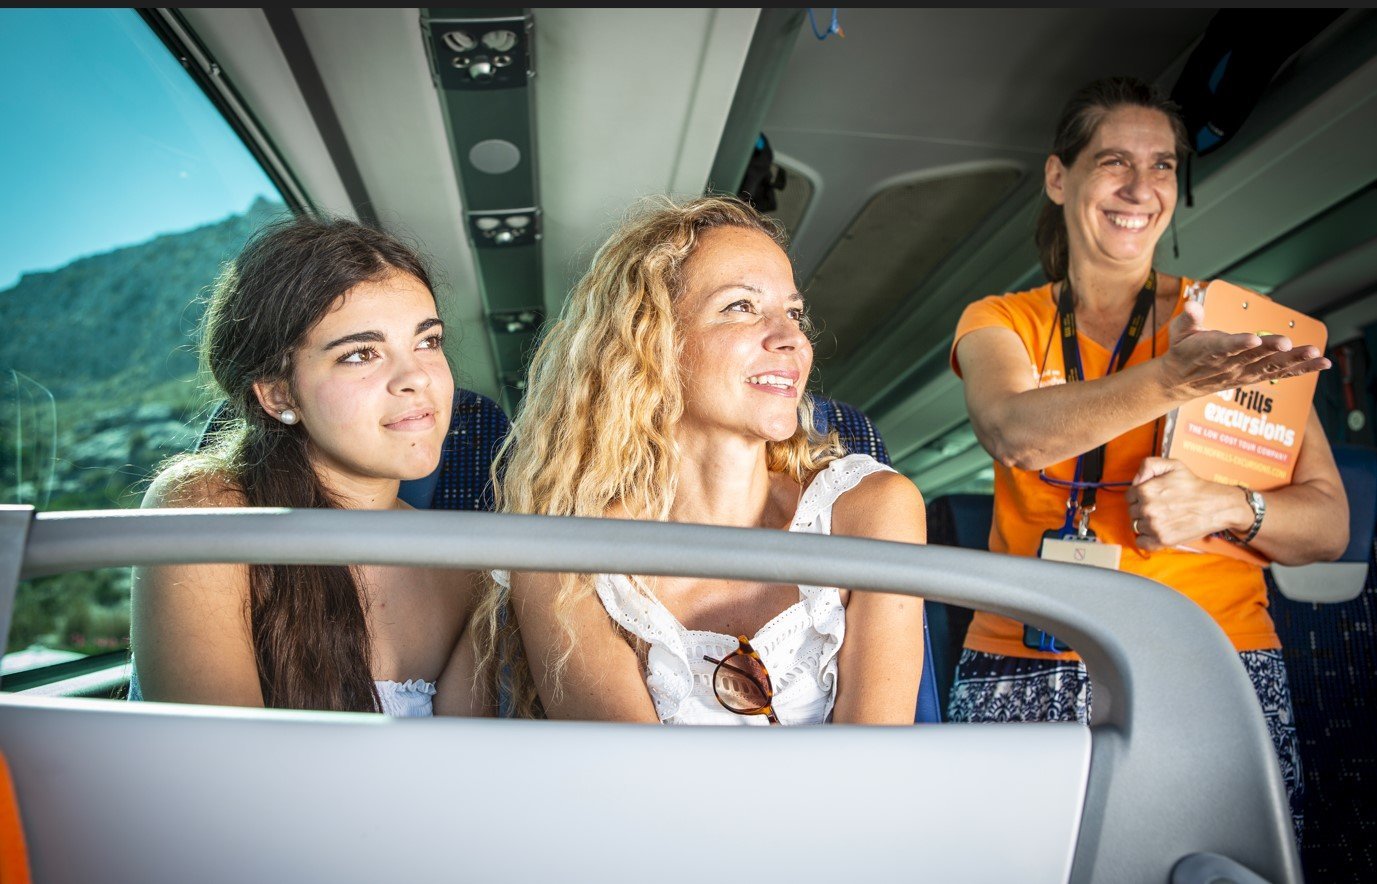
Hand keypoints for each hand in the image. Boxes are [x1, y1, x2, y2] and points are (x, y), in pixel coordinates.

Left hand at [1126, 457, 1252, 550]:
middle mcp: (1147, 508)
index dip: (1139, 496)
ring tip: (1163, 518)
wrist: (1215, 505)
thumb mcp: (1172, 465)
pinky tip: (1156, 532)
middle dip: (1142, 509)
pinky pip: (1142, 542)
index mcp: (1145, 490)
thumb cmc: (1194, 485)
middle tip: (1160, 507)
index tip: (1151, 497)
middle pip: (1132, 512)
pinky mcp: (1162, 540)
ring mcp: (1154, 526)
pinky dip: (1147, 539)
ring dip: (1146, 523)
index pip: (1129, 496)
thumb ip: (1149, 465)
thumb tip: (1135, 479)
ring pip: (1137, 526)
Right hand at [1159, 300, 1329, 398]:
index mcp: (1210, 351)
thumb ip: (1188, 318)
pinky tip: (1321, 363)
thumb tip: (1192, 305)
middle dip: (1272, 350)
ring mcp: (1244, 372)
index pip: (1225, 348)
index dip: (1239, 344)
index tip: (1252, 339)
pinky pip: (1281, 374)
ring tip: (1313, 353)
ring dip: (1294, 360)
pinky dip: (1302, 369)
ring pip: (1272, 367)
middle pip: (1254, 357)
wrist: (1180, 382)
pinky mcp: (1255, 376)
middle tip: (1287, 343)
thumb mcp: (1179, 332)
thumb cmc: (1183, 352)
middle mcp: (1230, 365)